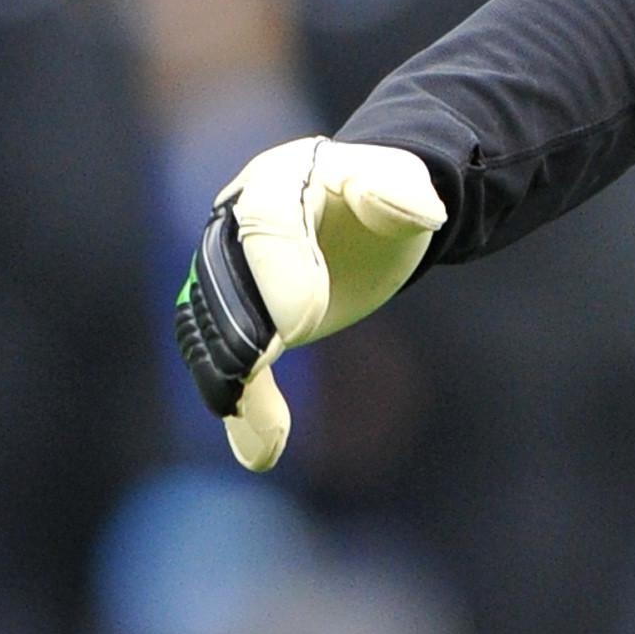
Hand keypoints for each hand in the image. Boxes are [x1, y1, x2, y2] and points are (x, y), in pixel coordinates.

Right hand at [171, 135, 443, 470]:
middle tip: (253, 375)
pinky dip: (241, 405)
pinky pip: (225, 358)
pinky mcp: (240, 313)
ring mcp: (231, 267)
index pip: (267, 222)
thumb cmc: (391, 198)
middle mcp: (239, 218)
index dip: (278, 271)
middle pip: (224, 275)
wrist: (371, 217)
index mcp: (282, 178)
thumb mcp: (406, 188)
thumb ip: (402, 194)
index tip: (301, 324)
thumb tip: (420, 210)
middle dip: (240, 328)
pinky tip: (261, 454)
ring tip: (262, 433)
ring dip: (229, 377)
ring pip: (214, 323)